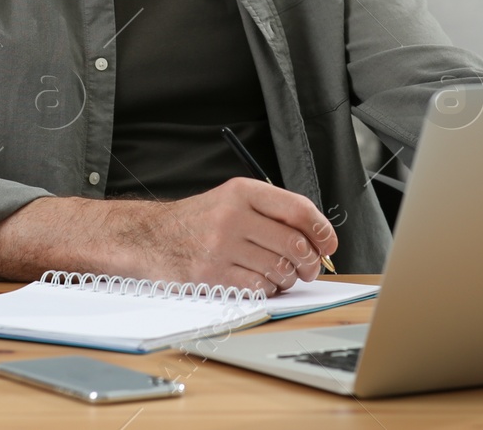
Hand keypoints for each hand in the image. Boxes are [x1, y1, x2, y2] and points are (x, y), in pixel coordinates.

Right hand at [129, 178, 338, 294]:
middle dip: (310, 262)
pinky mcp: (211, 275)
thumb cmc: (200, 221)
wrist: (152, 237)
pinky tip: (259, 282)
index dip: (322, 230)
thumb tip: (318, 237)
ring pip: (279, 269)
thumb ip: (273, 211)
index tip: (329, 244)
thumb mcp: (233, 199)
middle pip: (293, 243)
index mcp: (242, 192)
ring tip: (281, 275)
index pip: (298, 209)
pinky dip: (267, 290)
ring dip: (288, 278)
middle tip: (310, 268)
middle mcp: (232, 216)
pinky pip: (258, 288)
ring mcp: (220, 247)